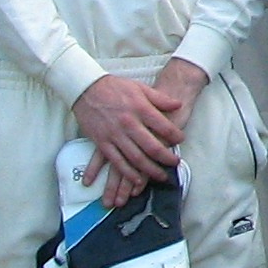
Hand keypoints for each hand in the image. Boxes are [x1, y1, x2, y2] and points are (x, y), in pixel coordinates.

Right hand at [72, 61, 201, 202]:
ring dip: (150, 170)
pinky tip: (137, 181)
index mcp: (140, 108)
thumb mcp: (140, 87)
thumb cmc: (114, 87)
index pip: (164, 127)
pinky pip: (116, 162)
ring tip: (161, 176)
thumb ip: (160, 98)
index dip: (175, 136)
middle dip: (166, 159)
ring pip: (136, 158)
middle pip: (152, 147)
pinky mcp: (102, 143)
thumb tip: (178, 104)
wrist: (86, 88)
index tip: (181, 140)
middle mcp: (129, 124)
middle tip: (175, 163)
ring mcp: (114, 135)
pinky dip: (128, 173)